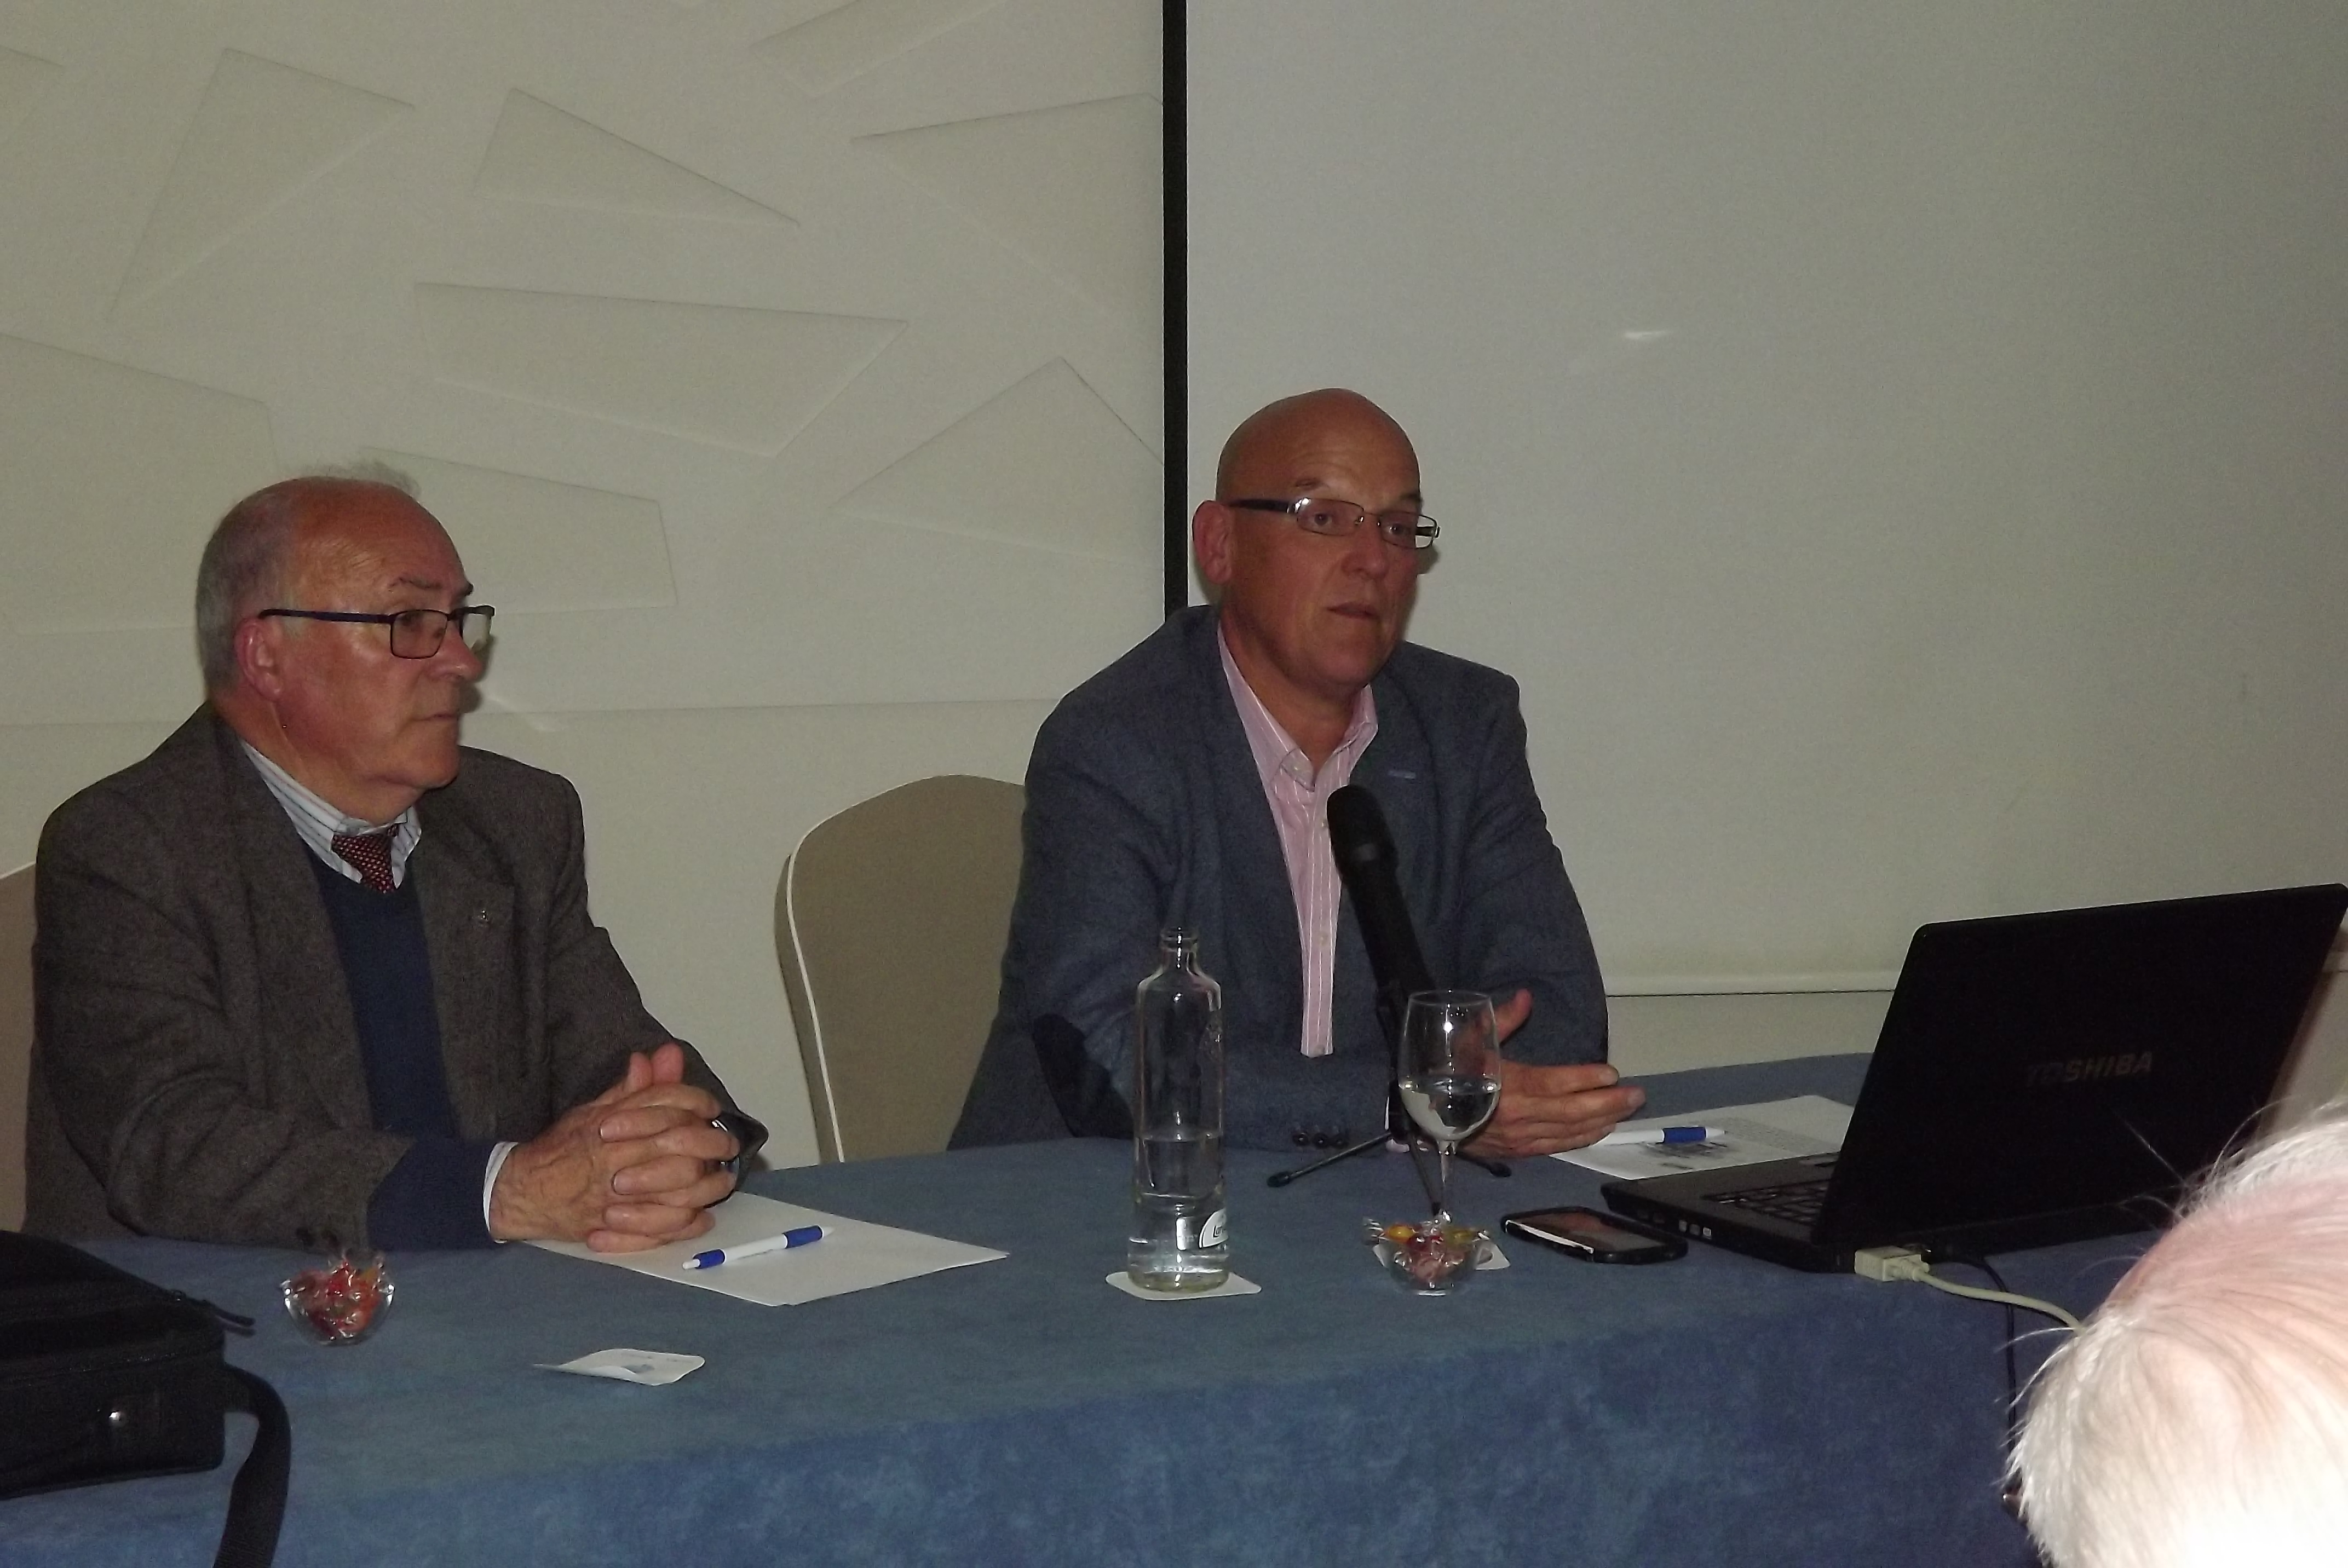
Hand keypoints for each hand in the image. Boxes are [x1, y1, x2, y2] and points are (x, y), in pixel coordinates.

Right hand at [488, 1043, 738, 1248]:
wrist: (521, 1192)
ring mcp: (617, 1198)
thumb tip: (661, 1056)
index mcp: (612, 1125)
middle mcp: (617, 1159)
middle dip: (713, 1143)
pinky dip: (687, 1224)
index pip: (668, 1106)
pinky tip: (702, 1216)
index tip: (711, 1109)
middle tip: (728, 1145)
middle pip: (682, 1147)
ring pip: (679, 1191)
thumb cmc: (561, 1149)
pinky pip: (662, 1230)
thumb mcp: (593, 1110)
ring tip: (721, 1180)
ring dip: (709, 1186)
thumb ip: (633, 1089)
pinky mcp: (615, 1228)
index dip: (697, 1102)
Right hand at [1464, 990, 1646, 1157]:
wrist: (1426, 1118)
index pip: (1556, 1082)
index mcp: (1507, 1085)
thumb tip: (1527, 997)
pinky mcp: (1520, 1152)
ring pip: (1570, 1132)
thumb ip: (1501, 1020)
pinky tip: (1602, 1130)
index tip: (1612, 1073)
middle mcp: (1519, 1115)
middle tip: (1637, 1094)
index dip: (1586, 1078)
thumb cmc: (1450, 1074)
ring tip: (1627, 1109)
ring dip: (1603, 1121)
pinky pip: (1559, 1146)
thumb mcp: (1468, 1041)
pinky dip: (1584, 1138)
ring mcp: (1521, 1137)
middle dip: (1608, 1103)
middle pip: (1572, 1111)